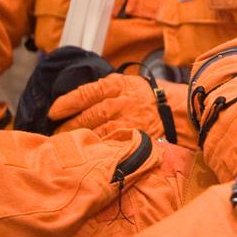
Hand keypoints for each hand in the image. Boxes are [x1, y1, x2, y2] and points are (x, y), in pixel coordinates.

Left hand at [49, 73, 187, 143]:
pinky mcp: (134, 138)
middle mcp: (123, 102)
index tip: (54, 112)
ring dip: (78, 139)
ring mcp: (128, 121)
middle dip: (69, 125)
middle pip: (88, 115)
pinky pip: (108, 144)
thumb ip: (108, 89)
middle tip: (56, 133)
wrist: (182, 112)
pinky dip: (95, 148)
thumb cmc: (154, 98)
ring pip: (95, 131)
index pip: (86, 93)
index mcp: (120, 85)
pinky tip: (86, 152)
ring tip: (66, 145)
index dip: (67, 103)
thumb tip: (78, 100)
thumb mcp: (132, 84)